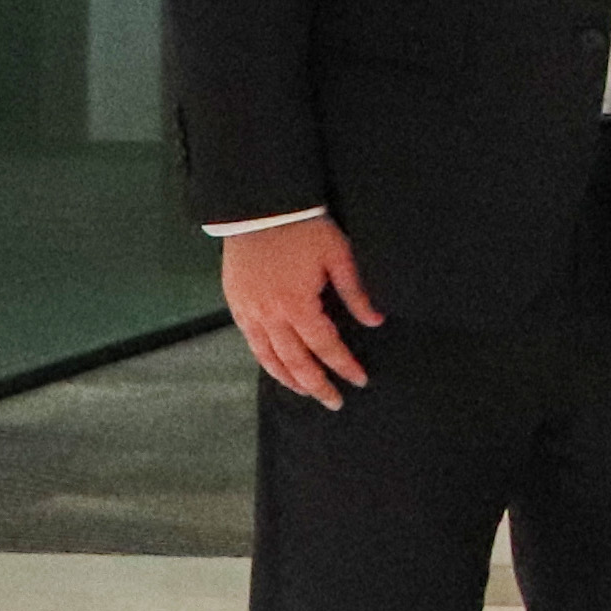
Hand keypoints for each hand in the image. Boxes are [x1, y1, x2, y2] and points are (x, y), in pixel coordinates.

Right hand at [225, 219, 381, 408]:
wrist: (260, 208)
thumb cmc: (305, 229)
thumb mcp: (339, 256)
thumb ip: (356, 293)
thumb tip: (376, 321)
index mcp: (297, 304)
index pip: (325, 346)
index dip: (343, 366)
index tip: (360, 380)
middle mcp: (269, 315)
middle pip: (295, 361)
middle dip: (316, 384)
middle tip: (334, 401)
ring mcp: (248, 312)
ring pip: (268, 357)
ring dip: (289, 378)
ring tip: (308, 392)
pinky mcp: (235, 304)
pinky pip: (251, 342)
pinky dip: (266, 360)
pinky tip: (279, 368)